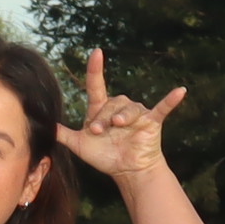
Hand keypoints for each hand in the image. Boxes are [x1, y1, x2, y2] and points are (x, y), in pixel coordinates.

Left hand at [57, 49, 185, 181]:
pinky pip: (162, 108)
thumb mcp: (78, 145)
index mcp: (101, 110)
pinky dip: (171, 100)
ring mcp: (136, 114)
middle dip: (102, 118)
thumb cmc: (104, 156)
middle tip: (97, 132)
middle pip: (110, 104)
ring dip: (122, 117)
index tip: (95, 52)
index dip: (95, 69)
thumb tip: (43, 124)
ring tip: (116, 127)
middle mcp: (119, 108)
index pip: (96, 86)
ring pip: (129, 108)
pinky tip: (181, 91)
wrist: (126, 170)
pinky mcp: (152, 121)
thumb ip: (62, 133)